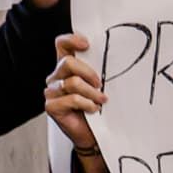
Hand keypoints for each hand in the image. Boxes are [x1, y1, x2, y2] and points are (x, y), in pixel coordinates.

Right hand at [45, 33, 105, 149]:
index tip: (87, 44)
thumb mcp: (102, 84)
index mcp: (68, 66)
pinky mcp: (51, 106)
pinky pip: (71, 99)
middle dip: (89, 72)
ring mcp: (52, 91)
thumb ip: (101, 69)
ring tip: (101, 100)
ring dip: (92, 93)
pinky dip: (87, 104)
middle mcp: (57, 76)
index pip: (62, 45)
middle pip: (68, 63)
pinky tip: (93, 109)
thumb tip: (121, 55)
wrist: (95, 132)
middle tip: (101, 84)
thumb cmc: (100, 105)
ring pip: (72, 82)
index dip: (71, 40)